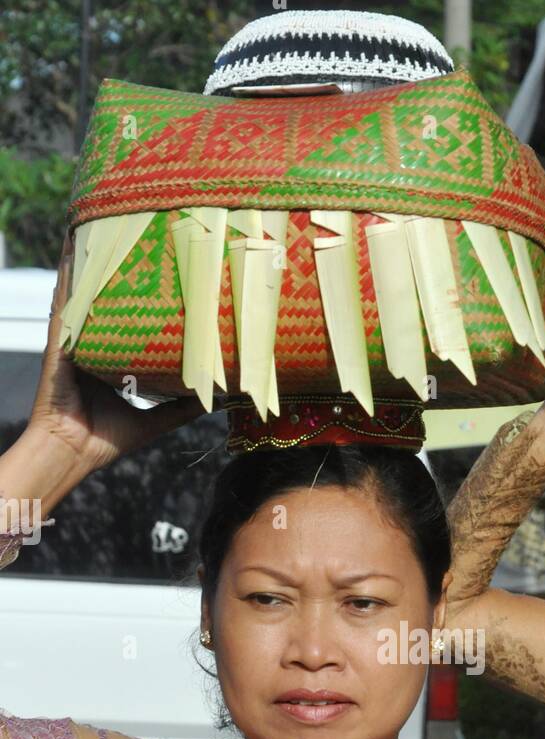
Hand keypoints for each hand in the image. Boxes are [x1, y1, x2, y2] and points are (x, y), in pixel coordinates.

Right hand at [27, 232, 205, 476]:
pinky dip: (69, 269)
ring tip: (107, 213)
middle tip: (141, 223)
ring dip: (94, 250)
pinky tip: (72, 240)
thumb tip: (217, 398)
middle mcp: (92, 338)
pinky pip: (66, 297)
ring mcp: (74, 335)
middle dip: (120, 258)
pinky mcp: (61, 338)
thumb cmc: (105, 438)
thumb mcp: (154, 420)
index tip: (165, 260)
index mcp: (111, 353)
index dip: (143, 286)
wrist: (71, 453)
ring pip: (87, 284)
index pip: (128, 312)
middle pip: (108, 290)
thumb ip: (181, 407)